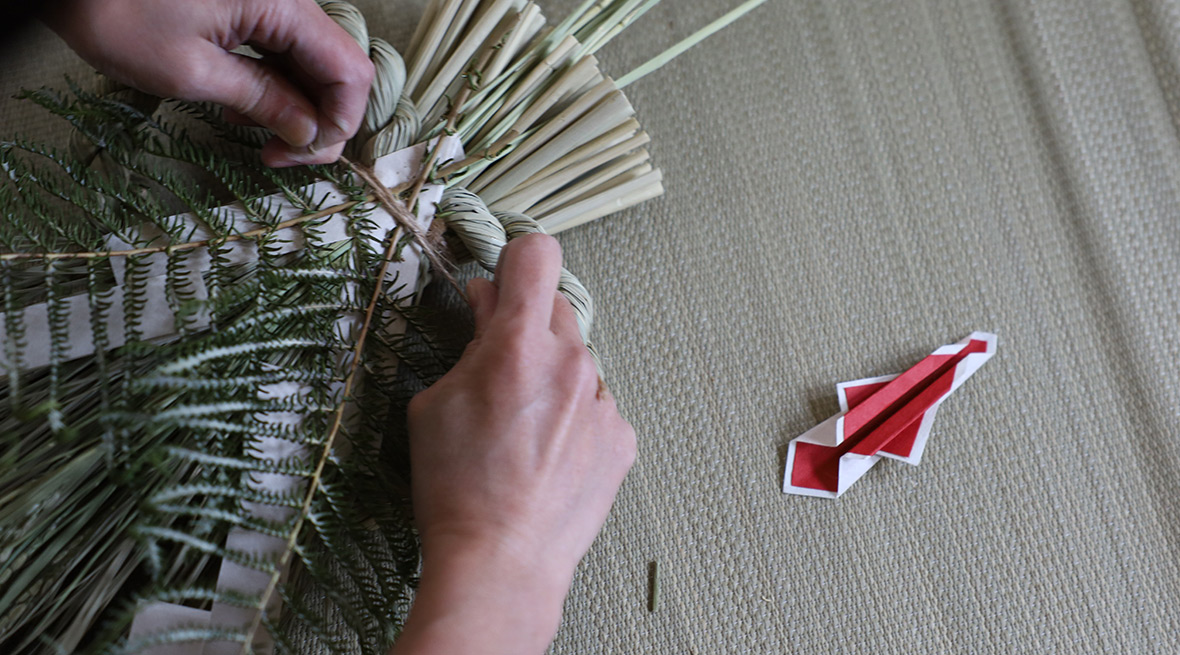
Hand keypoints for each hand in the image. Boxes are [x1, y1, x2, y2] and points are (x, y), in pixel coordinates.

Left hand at [46, 0, 373, 166]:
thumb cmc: (117, 11)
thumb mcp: (191, 70)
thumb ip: (262, 100)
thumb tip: (308, 132)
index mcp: (281, 4)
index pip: (349, 70)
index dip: (340, 121)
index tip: (302, 153)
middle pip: (337, 66)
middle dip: (320, 118)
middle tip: (281, 155)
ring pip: (312, 61)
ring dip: (298, 104)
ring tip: (259, 134)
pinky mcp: (250, 4)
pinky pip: (283, 48)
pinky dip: (277, 82)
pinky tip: (247, 106)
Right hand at [397, 234, 635, 653]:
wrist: (501, 563)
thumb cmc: (458, 491)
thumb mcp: (435, 404)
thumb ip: (468, 342)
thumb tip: (488, 306)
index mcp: (518, 345)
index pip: (536, 253)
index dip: (514, 260)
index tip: (502, 282)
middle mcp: (571, 364)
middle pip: (556, 308)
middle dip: (526, 326)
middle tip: (497, 367)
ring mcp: (603, 401)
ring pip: (577, 360)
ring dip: (552, 375)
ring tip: (522, 429)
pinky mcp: (621, 437)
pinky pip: (597, 404)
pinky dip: (575, 416)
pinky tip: (548, 453)